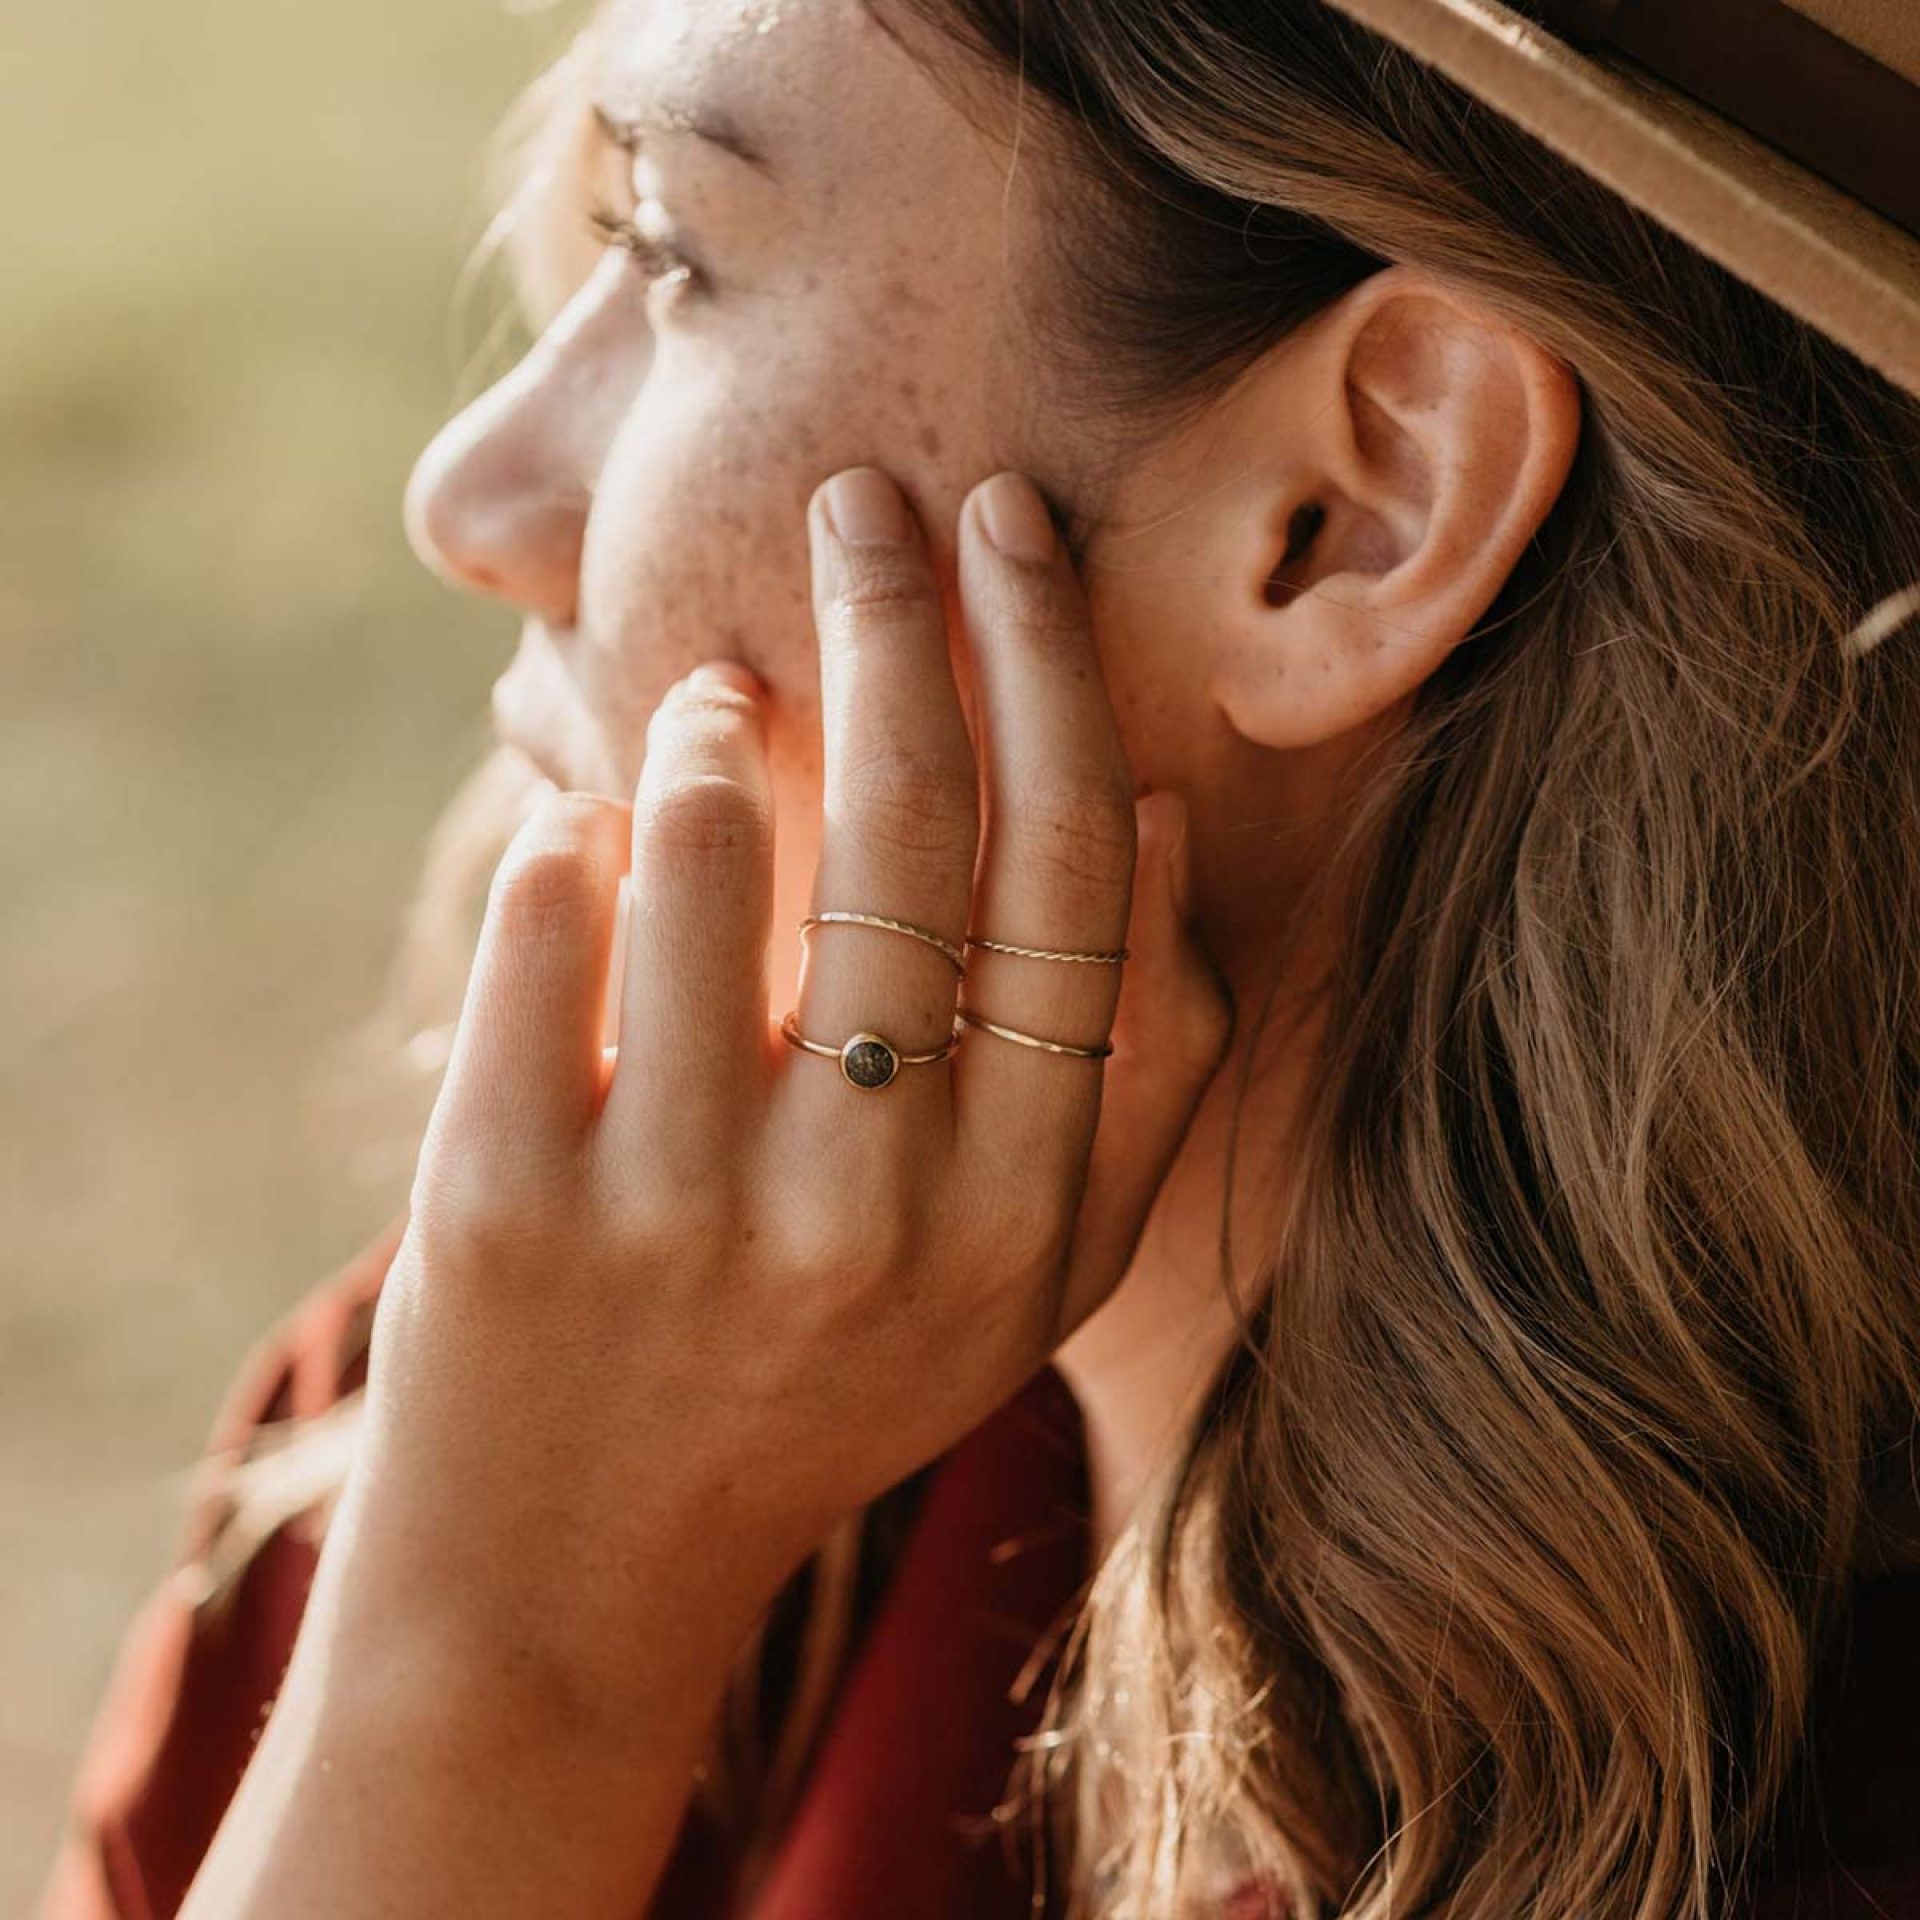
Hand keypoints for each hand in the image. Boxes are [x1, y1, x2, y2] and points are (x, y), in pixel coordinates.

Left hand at [328, 466, 1233, 1716]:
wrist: (577, 1580)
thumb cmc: (822, 1390)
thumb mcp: (1022, 1283)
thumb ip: (1136, 1078)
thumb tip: (1153, 807)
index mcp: (1020, 1218)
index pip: (1071, 880)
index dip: (1047, 669)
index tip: (1010, 524)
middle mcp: (870, 1214)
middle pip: (913, 831)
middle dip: (895, 611)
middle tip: (866, 494)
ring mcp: (678, 1214)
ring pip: (710, 851)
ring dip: (704, 723)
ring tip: (706, 692)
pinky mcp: (500, 1210)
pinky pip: (541, 926)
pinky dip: (564, 826)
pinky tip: (583, 817)